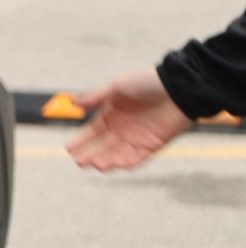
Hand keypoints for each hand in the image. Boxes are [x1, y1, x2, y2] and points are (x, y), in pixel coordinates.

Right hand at [67, 66, 194, 170]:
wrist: (179, 88)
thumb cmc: (147, 83)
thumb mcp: (117, 87)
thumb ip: (96, 97)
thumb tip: (73, 103)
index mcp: (111, 113)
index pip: (92, 131)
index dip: (81, 140)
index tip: (68, 148)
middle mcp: (122, 128)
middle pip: (102, 145)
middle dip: (89, 154)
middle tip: (78, 161)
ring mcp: (137, 138)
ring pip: (117, 154)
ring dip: (106, 160)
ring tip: (94, 164)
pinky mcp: (153, 145)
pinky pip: (137, 157)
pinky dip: (126, 162)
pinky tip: (114, 164)